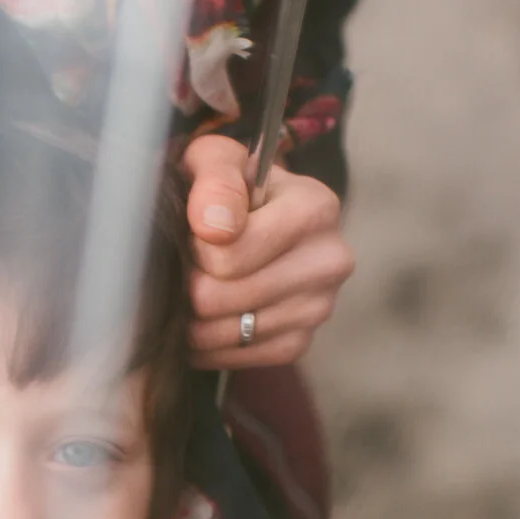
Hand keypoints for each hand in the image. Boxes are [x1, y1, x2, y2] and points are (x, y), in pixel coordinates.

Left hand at [181, 134, 353, 369]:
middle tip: (190, 263)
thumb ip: (214, 180)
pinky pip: (234, 358)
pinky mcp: (299, 343)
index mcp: (315, 208)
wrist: (246, 221)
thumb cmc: (225, 188)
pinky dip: (206, 343)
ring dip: (193, 316)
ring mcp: (319, 307)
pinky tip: (204, 316)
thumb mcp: (214, 161)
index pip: (228, 254)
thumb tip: (214, 227)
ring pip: (222, 332)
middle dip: (190, 282)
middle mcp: (330, 260)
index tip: (198, 231)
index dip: (195, 246)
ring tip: (195, 286)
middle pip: (220, 297)